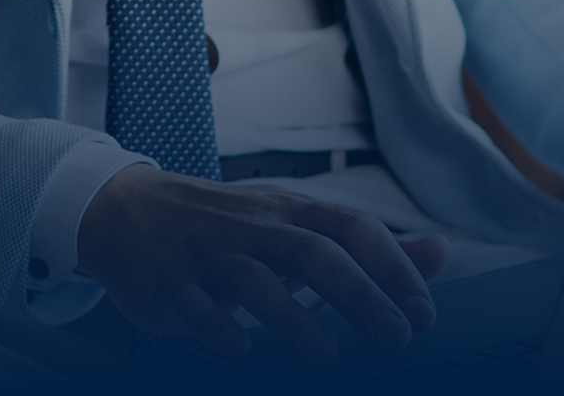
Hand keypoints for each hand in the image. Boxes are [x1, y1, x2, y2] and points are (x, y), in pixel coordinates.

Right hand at [76, 162, 447, 362]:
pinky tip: (243, 345)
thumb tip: (441, 253)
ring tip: (326, 353)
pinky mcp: (166, 282)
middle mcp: (249, 226)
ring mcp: (204, 253)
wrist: (122, 210)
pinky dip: (220, 327)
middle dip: (359, 294)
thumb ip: (365, 246)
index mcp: (286, 210)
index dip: (393, 266)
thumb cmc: (223, 225)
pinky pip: (194, 305)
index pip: (351, 227)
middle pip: (311, 252)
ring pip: (253, 279)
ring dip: (293, 317)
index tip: (422, 312)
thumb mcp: (292, 222)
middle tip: (395, 336)